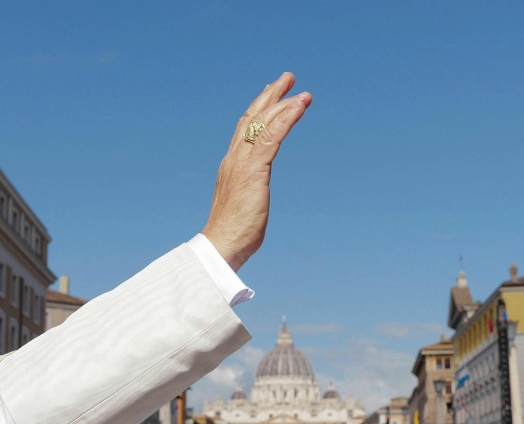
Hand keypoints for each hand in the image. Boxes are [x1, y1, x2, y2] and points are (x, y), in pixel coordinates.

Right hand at [202, 73, 311, 270]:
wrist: (221, 245)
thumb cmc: (232, 233)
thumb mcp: (243, 205)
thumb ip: (248, 192)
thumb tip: (254, 197)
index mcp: (231, 166)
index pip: (244, 129)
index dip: (258, 109)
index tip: (272, 95)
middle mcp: (234, 159)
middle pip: (252, 118)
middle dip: (271, 96)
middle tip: (288, 79)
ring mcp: (242, 164)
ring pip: (263, 123)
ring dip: (284, 103)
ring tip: (302, 91)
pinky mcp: (254, 171)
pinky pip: (271, 138)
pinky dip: (286, 119)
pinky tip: (299, 107)